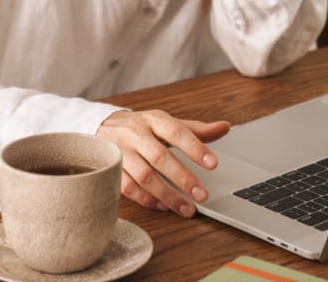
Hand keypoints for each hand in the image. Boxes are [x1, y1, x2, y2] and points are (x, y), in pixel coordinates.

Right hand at [96, 109, 230, 216]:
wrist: (102, 126)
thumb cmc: (143, 127)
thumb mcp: (167, 123)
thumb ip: (195, 129)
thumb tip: (225, 127)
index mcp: (154, 119)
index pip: (176, 131)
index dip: (195, 147)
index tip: (213, 164)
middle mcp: (136, 133)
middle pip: (160, 157)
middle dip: (183, 177)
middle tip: (202, 195)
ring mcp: (121, 151)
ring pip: (144, 176)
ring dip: (167, 194)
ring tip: (187, 208)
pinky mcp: (111, 168)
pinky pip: (128, 187)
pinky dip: (147, 199)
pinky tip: (164, 206)